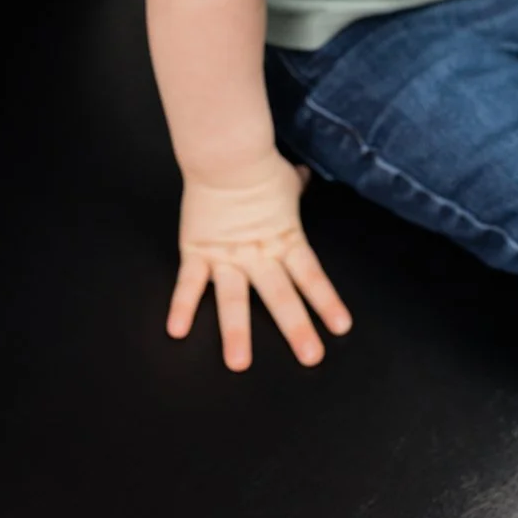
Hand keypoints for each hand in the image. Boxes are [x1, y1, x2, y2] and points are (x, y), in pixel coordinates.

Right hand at [168, 150, 351, 370]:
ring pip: (234, 300)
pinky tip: (176, 331)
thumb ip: (296, 186)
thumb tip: (304, 176)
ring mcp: (226, 256)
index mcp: (285, 240)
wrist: (226, 154)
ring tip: (238, 363)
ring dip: (236, 332)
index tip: (341, 327)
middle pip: (280, 296)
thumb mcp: (286, 180)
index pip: (310, 276)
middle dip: (296, 328)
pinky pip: (188, 283)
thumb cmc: (260, 165)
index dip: (326, 301)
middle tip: (311, 357)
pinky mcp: (197, 250)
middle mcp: (258, 254)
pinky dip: (182, 306)